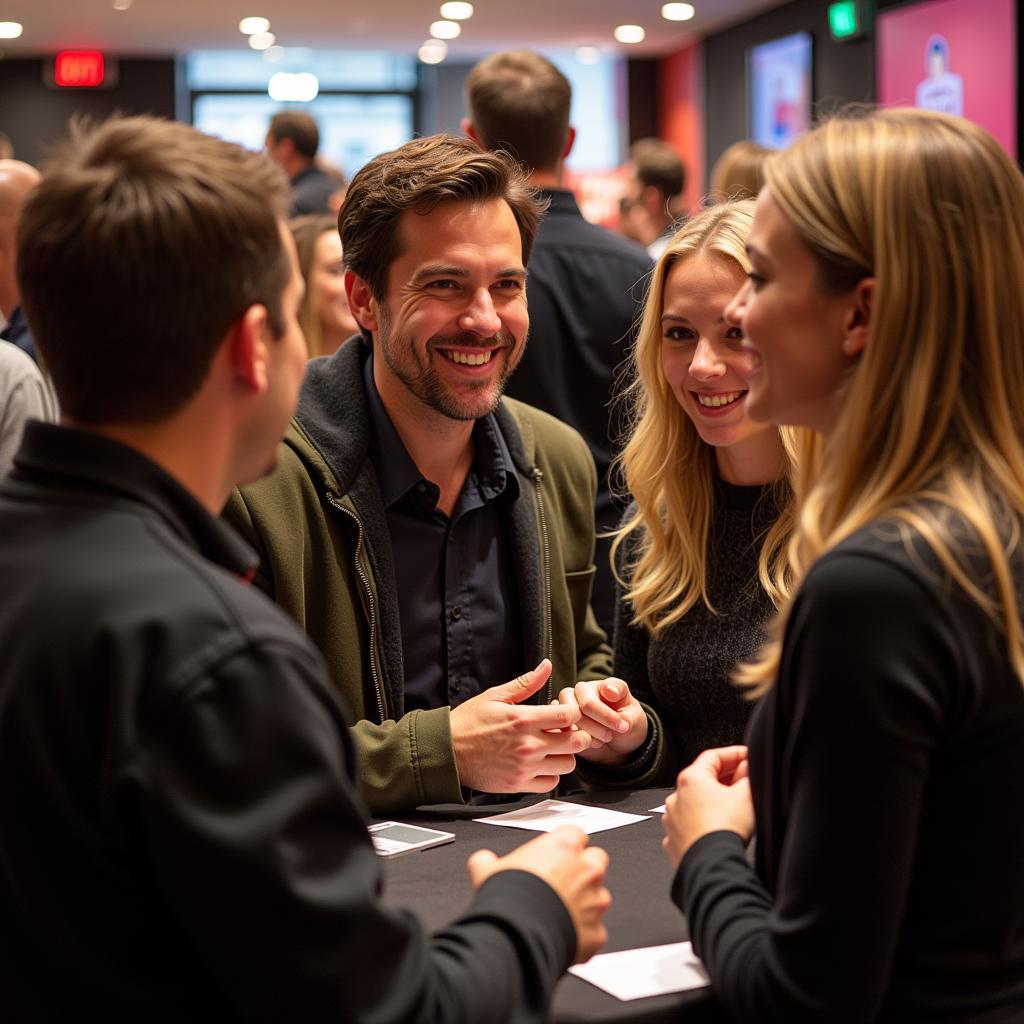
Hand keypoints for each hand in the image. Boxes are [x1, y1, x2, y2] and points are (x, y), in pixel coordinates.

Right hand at [450, 660, 592, 792]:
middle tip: (565, 731)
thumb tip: (547, 666)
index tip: (565, 712)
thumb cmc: (469, 721)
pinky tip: (540, 763)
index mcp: (523, 719)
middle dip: (576, 733)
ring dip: (564, 755)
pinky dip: (551, 774)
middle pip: (576, 742)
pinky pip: (552, 783)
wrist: (447, 752)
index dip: (573, 711)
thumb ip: (526, 683)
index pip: (569, 715)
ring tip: (552, 747)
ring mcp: (524, 767)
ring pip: (568, 765)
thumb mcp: (495, 696)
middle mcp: (528, 745)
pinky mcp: (519, 785)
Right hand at [467, 826, 610, 962]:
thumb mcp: (486, 870)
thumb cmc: (508, 899)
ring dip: (584, 903)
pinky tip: (562, 936)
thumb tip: (481, 861)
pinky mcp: (596, 932)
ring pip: (598, 897)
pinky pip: (594, 931)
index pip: (574, 833)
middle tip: (562, 882)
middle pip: (596, 859)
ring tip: (558, 914)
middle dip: (584, 869)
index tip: (555, 854)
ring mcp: (595, 902)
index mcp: (563, 846)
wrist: (518, 937)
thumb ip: (488, 861)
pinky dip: (582, 934)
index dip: (564, 844)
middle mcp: (586, 870)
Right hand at [556, 678, 648, 765]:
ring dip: (587, 735)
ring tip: (602, 739)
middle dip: (597, 727)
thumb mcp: (635, 718)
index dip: (608, 715)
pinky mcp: (561, 723)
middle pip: (579, 707)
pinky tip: (589, 743)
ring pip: (567, 720)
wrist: (619, 745)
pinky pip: (560, 732)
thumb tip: (609, 691)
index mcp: (601, 686)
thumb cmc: (628, 726)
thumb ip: (624, 708)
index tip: (623, 726)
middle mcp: (581, 692)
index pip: (597, 695)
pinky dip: (575, 741)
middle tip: (611, 736)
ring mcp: (568, 707)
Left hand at [662, 746, 754, 869]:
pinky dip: (703, 822)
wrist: (712, 865)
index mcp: (691, 778)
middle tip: (744, 780)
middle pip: (703, 779)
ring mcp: (672, 819)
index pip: (713, 756)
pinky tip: (718, 828)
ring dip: (713, 801)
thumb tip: (746, 768)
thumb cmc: (725, 829)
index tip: (747, 757)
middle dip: (725, 779)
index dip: (734, 754)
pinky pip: (690, 824)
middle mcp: (676, 796)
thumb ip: (747, 776)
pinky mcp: (674, 840)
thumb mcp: (746, 795)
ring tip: (733, 807)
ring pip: (695, 803)